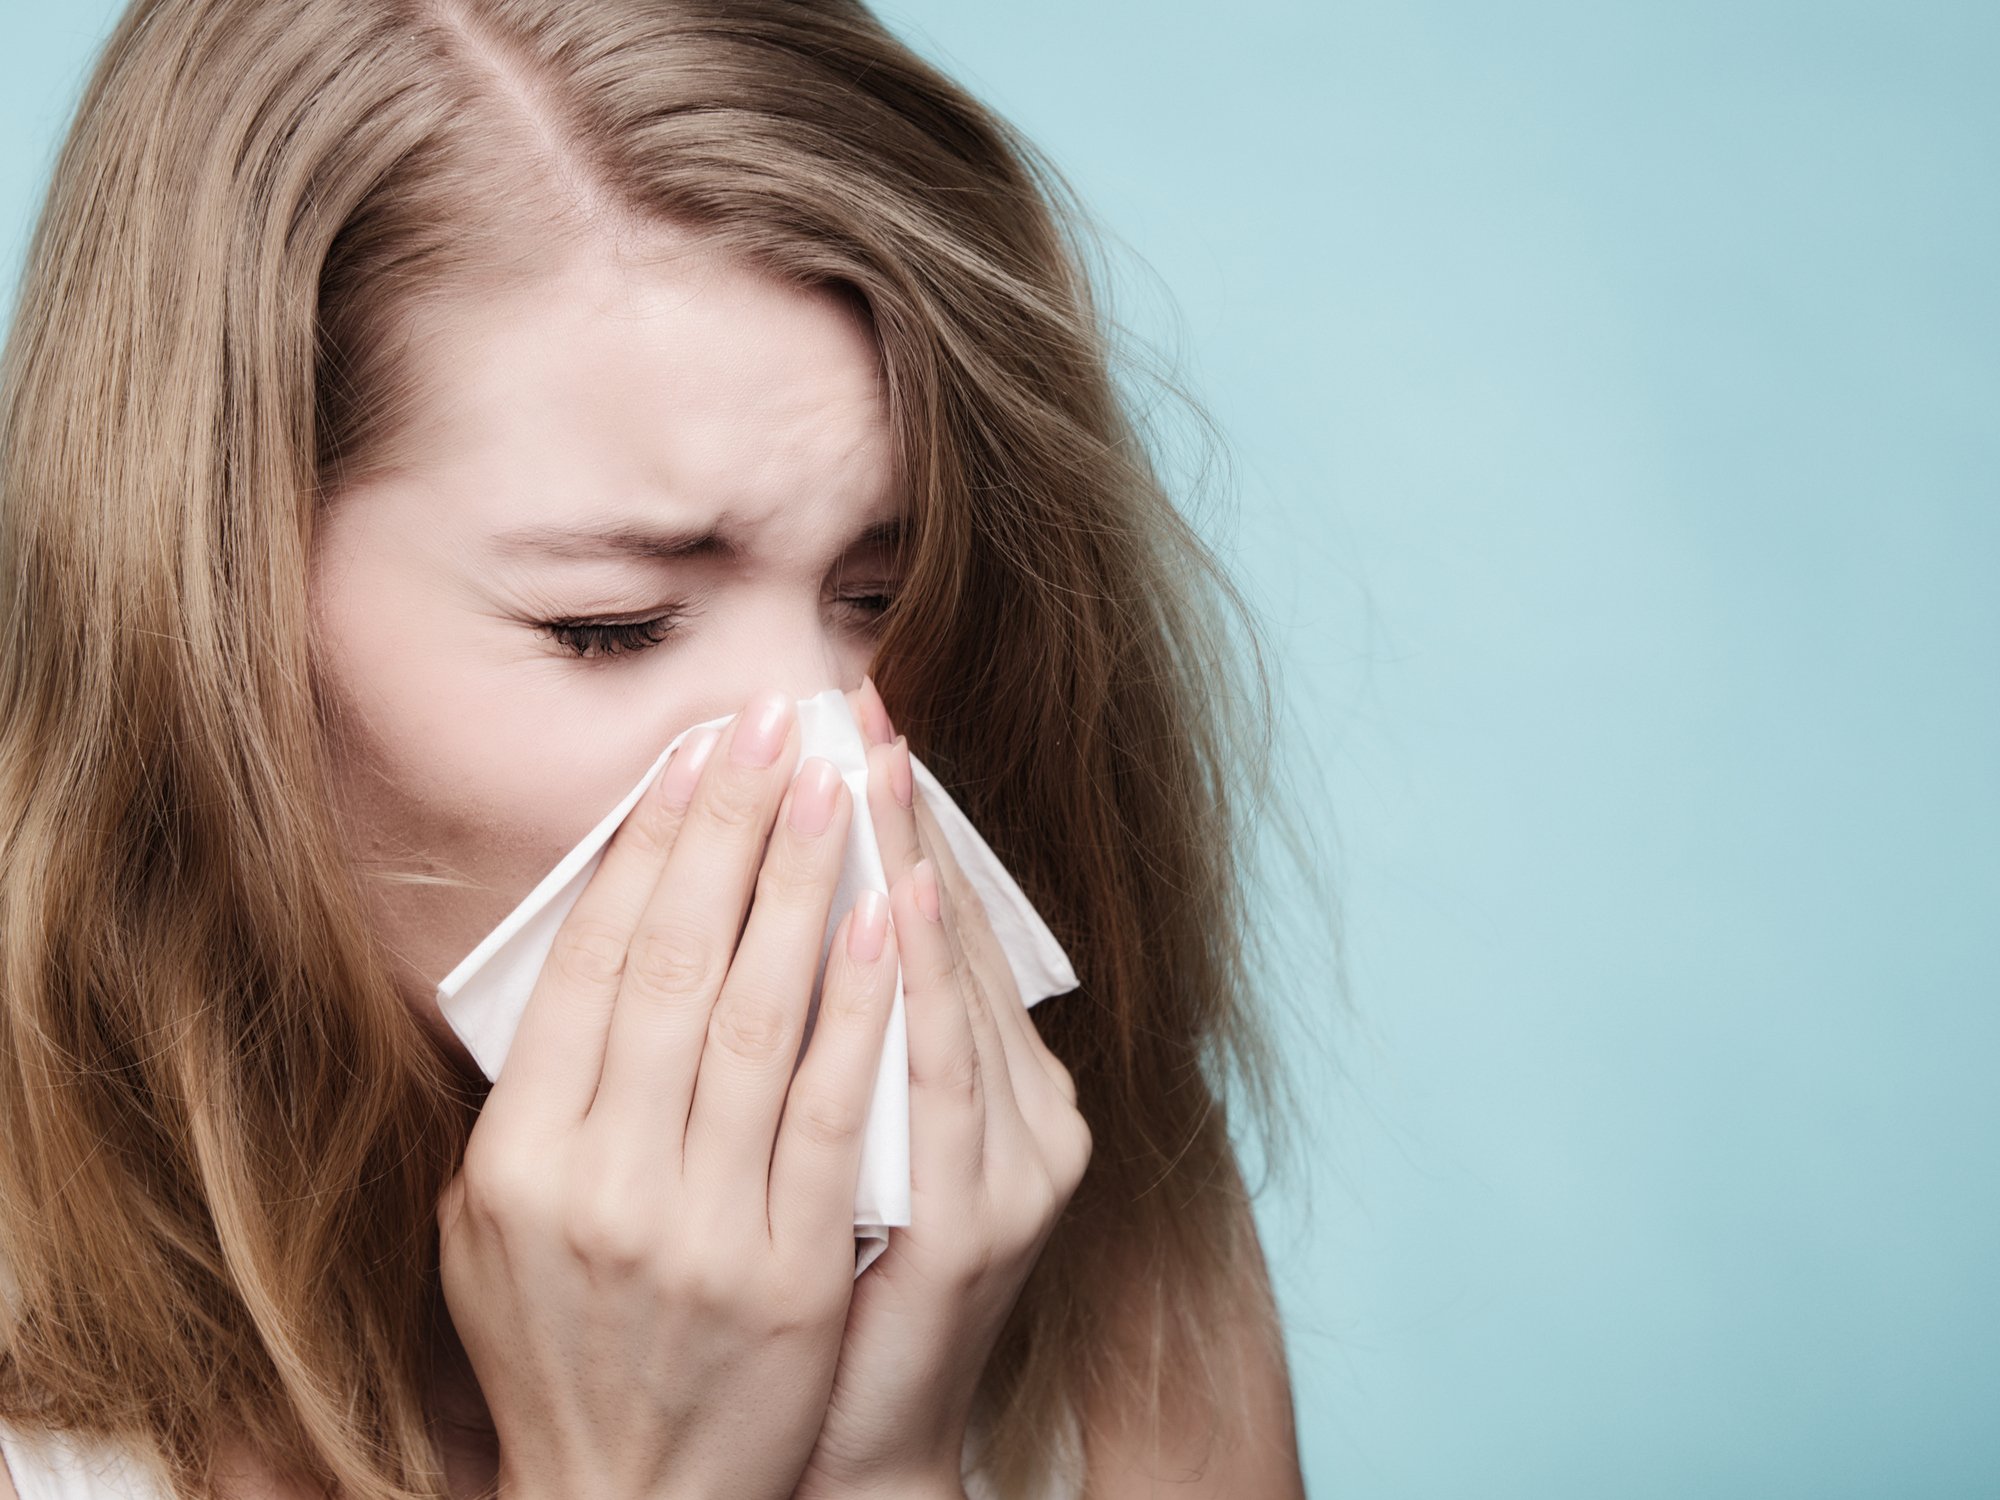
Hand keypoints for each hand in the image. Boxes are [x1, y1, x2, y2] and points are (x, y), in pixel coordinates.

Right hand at [435, 687, 902, 1499]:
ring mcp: (694, 1226)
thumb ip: (531, 1102)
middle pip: (672, 964)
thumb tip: (587, 954)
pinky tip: (886, 912)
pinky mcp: (788, 1266)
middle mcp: (595, 1182)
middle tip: (774, 725)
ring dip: (802, 881)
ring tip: (836, 780)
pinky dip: (859, 1001)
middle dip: (730, 829)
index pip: (588, 964)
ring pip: (756, 1015)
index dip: (644, 848)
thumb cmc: (558, 1351)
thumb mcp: (492, 1230)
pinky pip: (830, 1107)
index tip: (692, 759)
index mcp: (515, 1157)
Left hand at [790, 683, 1093, 1499]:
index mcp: (987, 1082)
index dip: (892, 819)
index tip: (843, 720)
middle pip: (955, 931)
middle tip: (854, 702)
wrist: (837, 1446)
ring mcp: (1015, 1159)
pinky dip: (921, 983)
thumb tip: (775, 908)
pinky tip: (897, 899)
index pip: (934, 924)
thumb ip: (830, 1039)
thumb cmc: (815, 1285)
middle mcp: (1022, 1107)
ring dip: (911, 862)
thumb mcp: (830, 1143)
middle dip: (898, 811)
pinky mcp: (985, 1215)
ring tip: (873, 763)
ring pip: (958, 983)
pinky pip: (944, 1076)